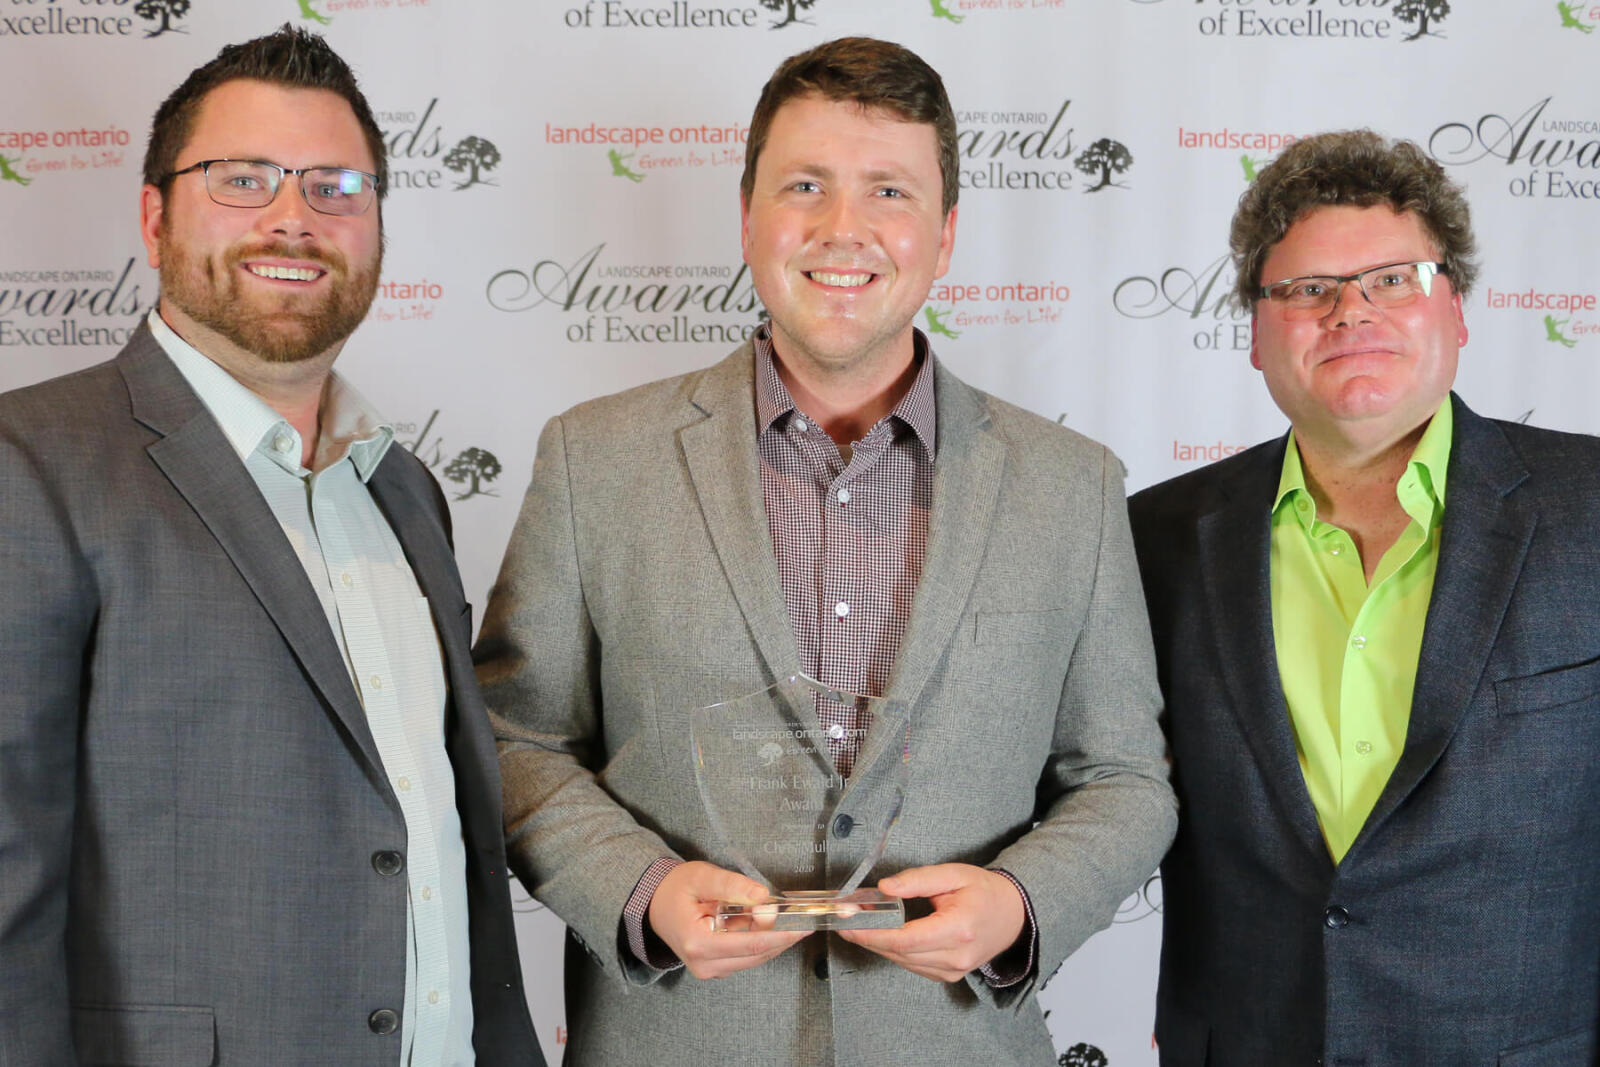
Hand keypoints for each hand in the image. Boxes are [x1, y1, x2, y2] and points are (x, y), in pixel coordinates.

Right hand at [647, 860, 810, 978]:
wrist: (655, 904)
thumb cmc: (675, 889)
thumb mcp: (701, 877)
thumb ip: (732, 886)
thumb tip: (763, 897)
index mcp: (698, 944)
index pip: (751, 944)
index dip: (781, 934)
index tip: (803, 924)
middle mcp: (704, 964)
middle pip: (757, 953)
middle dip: (782, 935)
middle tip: (800, 915)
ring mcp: (710, 970)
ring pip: (755, 957)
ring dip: (773, 938)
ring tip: (783, 914)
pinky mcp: (717, 968)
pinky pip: (747, 957)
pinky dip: (761, 941)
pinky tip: (764, 923)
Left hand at [836, 863, 1024, 981]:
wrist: (1014, 915)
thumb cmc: (985, 892)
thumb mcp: (953, 874)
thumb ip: (917, 880)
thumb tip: (885, 887)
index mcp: (959, 929)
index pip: (906, 939)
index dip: (872, 934)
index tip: (849, 923)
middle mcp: (956, 956)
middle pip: (900, 953)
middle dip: (868, 937)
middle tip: (845, 919)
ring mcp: (953, 970)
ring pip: (903, 962)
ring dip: (879, 944)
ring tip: (861, 923)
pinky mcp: (948, 976)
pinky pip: (913, 966)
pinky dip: (895, 951)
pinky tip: (884, 935)